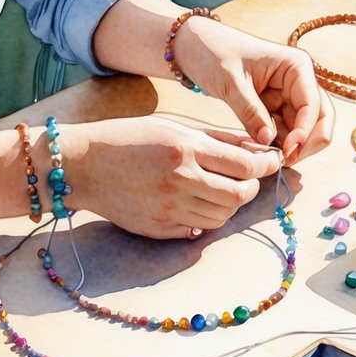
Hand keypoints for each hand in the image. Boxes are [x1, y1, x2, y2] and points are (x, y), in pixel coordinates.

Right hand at [60, 117, 281, 238]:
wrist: (83, 165)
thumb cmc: (130, 139)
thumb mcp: (174, 128)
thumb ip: (217, 139)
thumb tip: (256, 148)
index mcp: (185, 148)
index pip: (245, 164)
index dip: (266, 164)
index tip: (272, 161)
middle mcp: (180, 179)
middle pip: (240, 194)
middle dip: (252, 187)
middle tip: (248, 179)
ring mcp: (169, 208)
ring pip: (222, 216)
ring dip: (230, 203)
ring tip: (221, 188)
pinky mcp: (159, 228)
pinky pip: (198, 229)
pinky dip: (205, 217)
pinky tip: (197, 202)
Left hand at [174, 18, 333, 163]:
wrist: (194, 46)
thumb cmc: (213, 52)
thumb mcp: (230, 82)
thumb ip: (250, 111)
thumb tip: (268, 141)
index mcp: (296, 66)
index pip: (313, 104)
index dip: (305, 131)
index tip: (288, 151)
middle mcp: (299, 81)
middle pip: (320, 119)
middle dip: (307, 142)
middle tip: (285, 161)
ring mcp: (288, 96)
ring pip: (303, 129)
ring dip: (290, 146)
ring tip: (264, 156)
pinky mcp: (275, 108)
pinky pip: (284, 131)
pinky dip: (277, 144)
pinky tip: (259, 150)